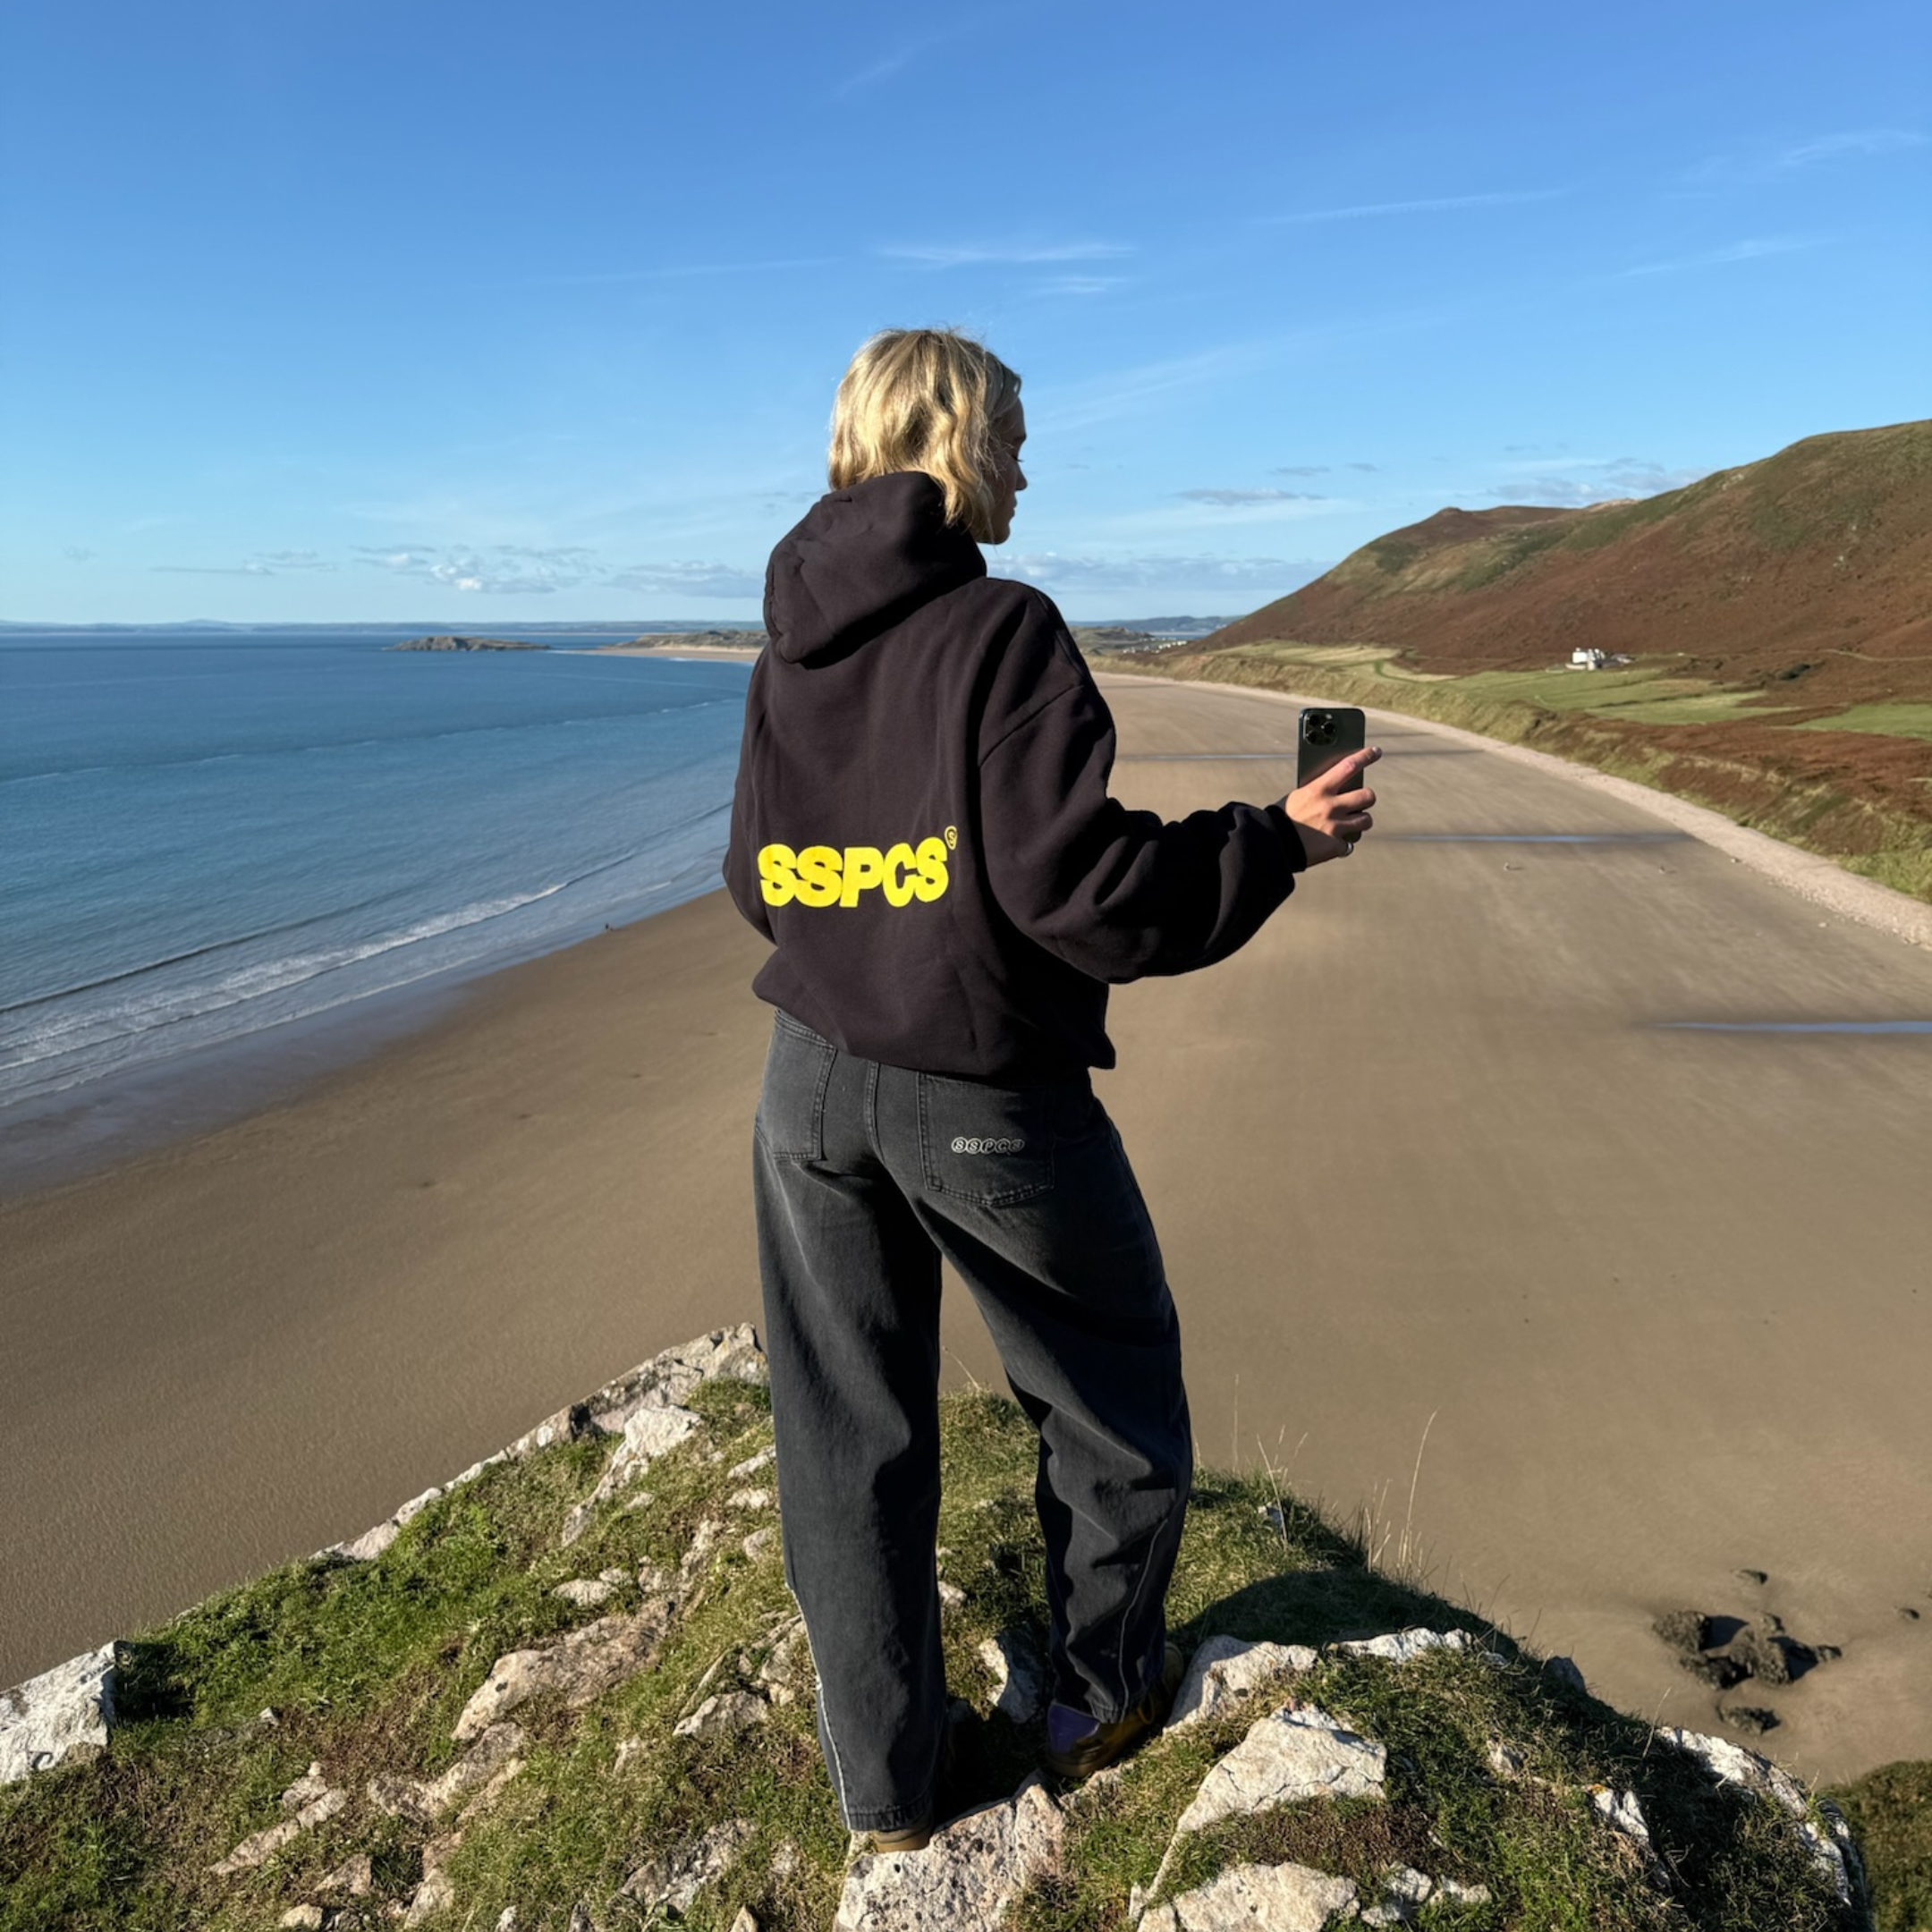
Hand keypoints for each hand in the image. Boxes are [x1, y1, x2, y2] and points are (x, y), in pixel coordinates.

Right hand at [1284, 745, 1379, 865]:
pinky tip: (1331, 844)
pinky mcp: (1335, 846)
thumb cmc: (1281, 818)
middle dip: (1366, 798)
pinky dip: (1341, 845)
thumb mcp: (1298, 797)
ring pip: (1366, 820)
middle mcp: (1331, 806)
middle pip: (1367, 795)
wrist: (1271, 844)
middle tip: (1360, 801)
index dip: (1365, 756)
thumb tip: (1333, 789)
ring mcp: (1335, 827)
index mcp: (1319, 789)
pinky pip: (1348, 845)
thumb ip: (1317, 792)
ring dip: (1360, 821)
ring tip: (1350, 824)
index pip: (1349, 765)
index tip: (1375, 752)